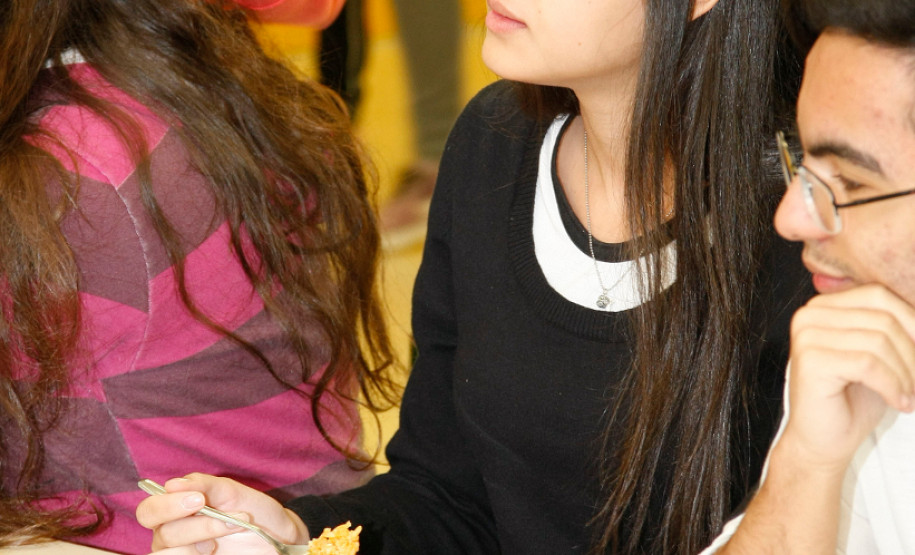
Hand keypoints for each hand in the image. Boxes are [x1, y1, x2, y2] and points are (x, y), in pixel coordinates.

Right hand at [136, 473, 310, 553]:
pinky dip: (197, 553)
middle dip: (188, 526)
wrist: (279, 537)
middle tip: (220, 518)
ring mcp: (185, 554)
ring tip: (232, 527)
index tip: (199, 498)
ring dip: (201, 537)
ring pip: (169, 553)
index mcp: (177, 512)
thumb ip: (205, 485)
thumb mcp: (234, 493)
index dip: (166, 505)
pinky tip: (218, 549)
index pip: (149, 511)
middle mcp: (174, 536)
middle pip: (159, 535)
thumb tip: (173, 484)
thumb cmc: (255, 512)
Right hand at [781, 284, 914, 469]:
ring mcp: (806, 336)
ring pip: (879, 341)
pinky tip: (898, 403)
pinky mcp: (811, 361)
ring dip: (906, 374)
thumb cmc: (852, 398)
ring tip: (908, 396)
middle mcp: (808, 315)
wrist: (822, 441)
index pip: (878, 295)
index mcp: (823, 306)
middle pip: (883, 318)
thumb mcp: (879, 354)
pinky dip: (892, 386)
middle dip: (912, 354)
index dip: (912, 323)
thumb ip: (894, 327)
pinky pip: (868, 364)